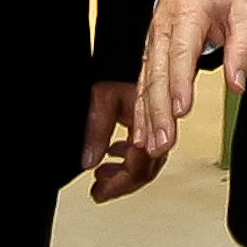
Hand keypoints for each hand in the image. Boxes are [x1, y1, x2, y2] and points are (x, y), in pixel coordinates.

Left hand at [82, 78, 163, 201]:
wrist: (129, 52)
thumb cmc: (120, 68)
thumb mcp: (102, 99)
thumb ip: (96, 133)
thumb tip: (88, 161)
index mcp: (150, 126)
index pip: (138, 169)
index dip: (117, 185)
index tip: (98, 193)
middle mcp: (158, 128)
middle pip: (144, 170)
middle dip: (119, 184)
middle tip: (99, 190)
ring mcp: (156, 126)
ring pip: (144, 162)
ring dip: (122, 172)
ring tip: (102, 174)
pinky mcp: (151, 121)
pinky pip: (143, 148)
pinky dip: (125, 157)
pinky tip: (113, 152)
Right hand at [133, 0, 246, 168]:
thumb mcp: (243, 13)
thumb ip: (242, 48)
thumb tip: (238, 84)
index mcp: (186, 14)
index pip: (181, 53)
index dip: (179, 83)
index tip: (181, 111)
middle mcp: (163, 31)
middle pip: (157, 74)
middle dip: (159, 111)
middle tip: (165, 140)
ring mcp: (153, 45)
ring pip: (146, 84)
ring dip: (148, 117)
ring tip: (153, 146)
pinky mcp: (150, 57)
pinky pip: (143, 86)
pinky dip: (142, 112)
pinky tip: (143, 135)